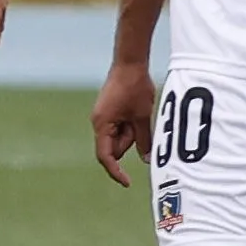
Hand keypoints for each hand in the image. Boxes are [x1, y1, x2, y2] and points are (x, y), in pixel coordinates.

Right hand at [92, 58, 155, 183]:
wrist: (130, 63)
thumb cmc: (135, 87)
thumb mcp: (142, 116)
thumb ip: (143, 139)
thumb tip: (146, 160)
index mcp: (102, 125)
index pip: (106, 156)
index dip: (116, 171)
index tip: (127, 182)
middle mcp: (99, 123)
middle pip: (115, 146)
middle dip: (130, 141)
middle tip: (141, 121)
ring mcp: (103, 117)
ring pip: (119, 137)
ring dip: (132, 132)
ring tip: (140, 111)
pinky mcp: (109, 111)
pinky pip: (120, 126)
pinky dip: (130, 125)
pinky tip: (138, 110)